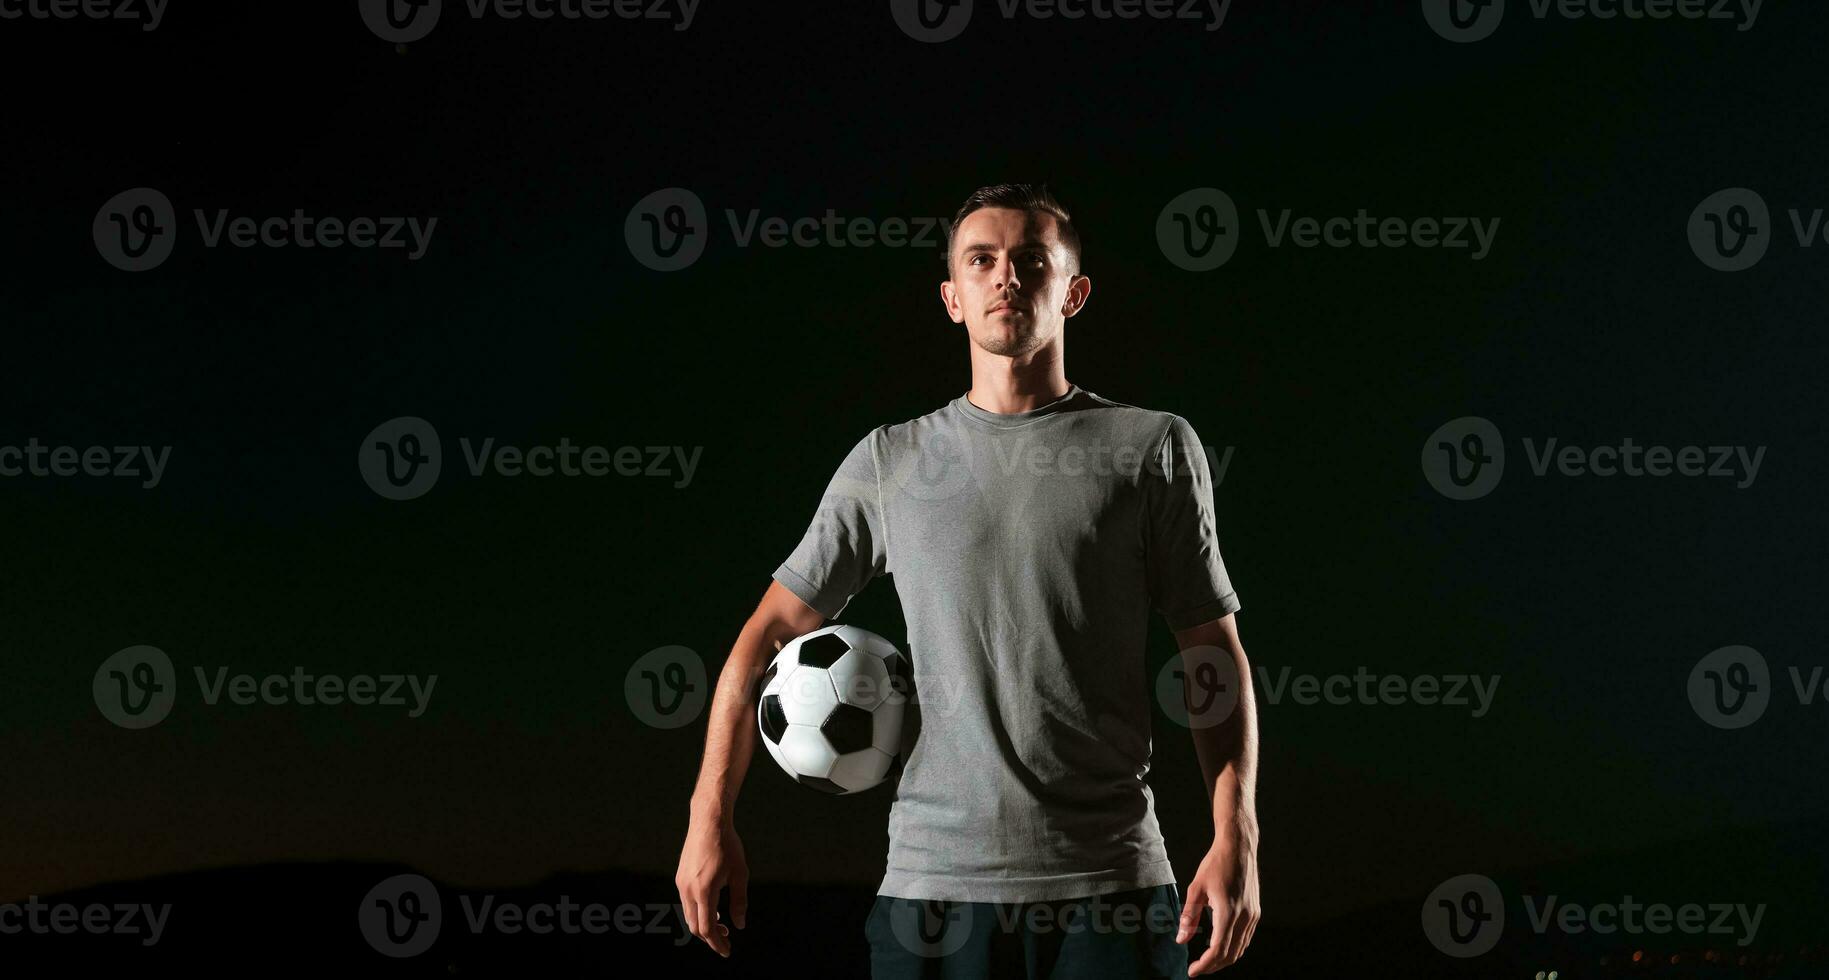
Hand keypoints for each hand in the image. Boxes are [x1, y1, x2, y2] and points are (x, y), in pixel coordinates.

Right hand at [675, 812, 748, 957]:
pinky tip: (712, 909)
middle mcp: (688, 889)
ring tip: (722, 926)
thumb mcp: (740, 874)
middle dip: (710, 938)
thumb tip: (740, 925)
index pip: (707, 929)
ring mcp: (681, 883)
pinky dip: (698, 911)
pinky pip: (687, 902)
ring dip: (704, 924)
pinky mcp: (680, 877)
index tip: (727, 951)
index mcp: (704, 891)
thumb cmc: (728, 846)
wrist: (708, 822)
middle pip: (695, 926)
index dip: (717, 943)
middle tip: (727, 940)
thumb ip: (739, 902)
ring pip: (689, 915)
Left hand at [1176, 819, 1260, 974]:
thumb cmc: (1216, 864)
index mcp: (1228, 912)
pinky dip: (1234, 948)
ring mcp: (1253, 915)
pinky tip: (1221, 947)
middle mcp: (1244, 917)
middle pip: (1231, 954)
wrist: (1239, 848)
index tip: (1192, 971)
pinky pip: (1246, 939)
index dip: (1204, 965)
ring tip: (1206, 960)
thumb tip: (1181, 940)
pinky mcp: (1256, 912)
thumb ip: (1189, 916)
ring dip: (1224, 959)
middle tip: (1197, 968)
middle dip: (1213, 966)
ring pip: (1240, 949)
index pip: (1217, 950)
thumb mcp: (1196, 889)